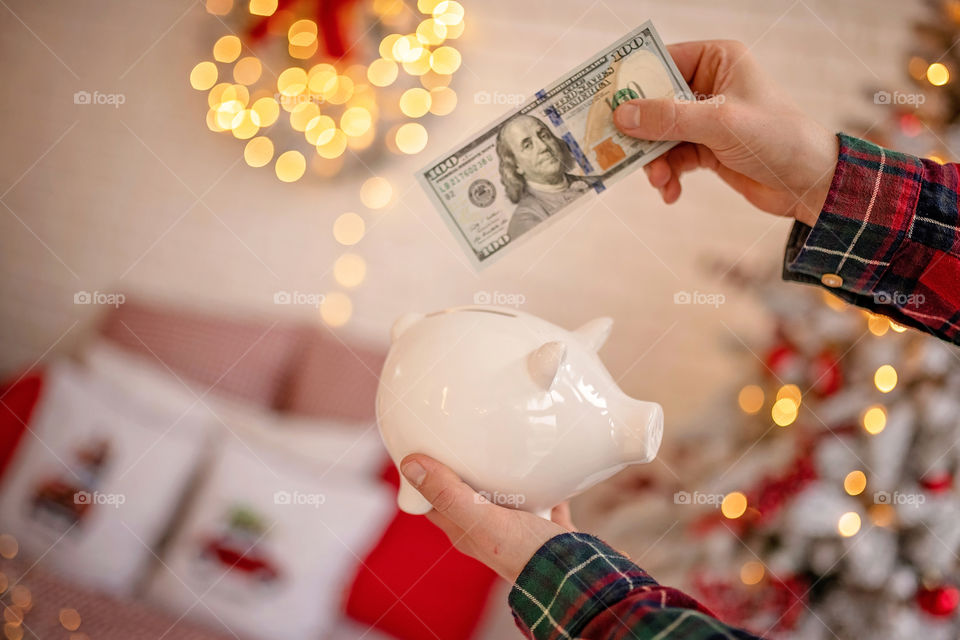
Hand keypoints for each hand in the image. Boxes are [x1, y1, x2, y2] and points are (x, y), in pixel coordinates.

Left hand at [400, 454, 575, 581]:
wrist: (576, 574)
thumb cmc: (527, 553)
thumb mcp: (482, 519)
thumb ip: (449, 494)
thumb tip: (410, 464)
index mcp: (466, 531)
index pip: (434, 500)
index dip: (426, 475)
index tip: (427, 446)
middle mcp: (488, 529)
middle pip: (467, 492)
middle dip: (466, 466)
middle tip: (466, 435)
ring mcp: (517, 527)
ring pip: (504, 493)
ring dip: (504, 472)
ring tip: (505, 440)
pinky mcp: (545, 522)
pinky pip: (542, 495)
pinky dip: (541, 479)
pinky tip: (546, 460)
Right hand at [613, 40, 838, 227]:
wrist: (811, 183)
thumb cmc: (778, 138)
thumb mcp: (720, 124)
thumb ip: (670, 118)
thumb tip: (622, 114)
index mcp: (716, 60)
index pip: (661, 61)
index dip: (631, 82)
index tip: (603, 103)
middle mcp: (708, 85)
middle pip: (653, 102)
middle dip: (640, 132)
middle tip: (618, 151)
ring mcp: (705, 119)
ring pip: (659, 135)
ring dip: (654, 161)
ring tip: (660, 180)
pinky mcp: (706, 149)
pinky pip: (672, 158)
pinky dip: (668, 176)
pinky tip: (671, 192)